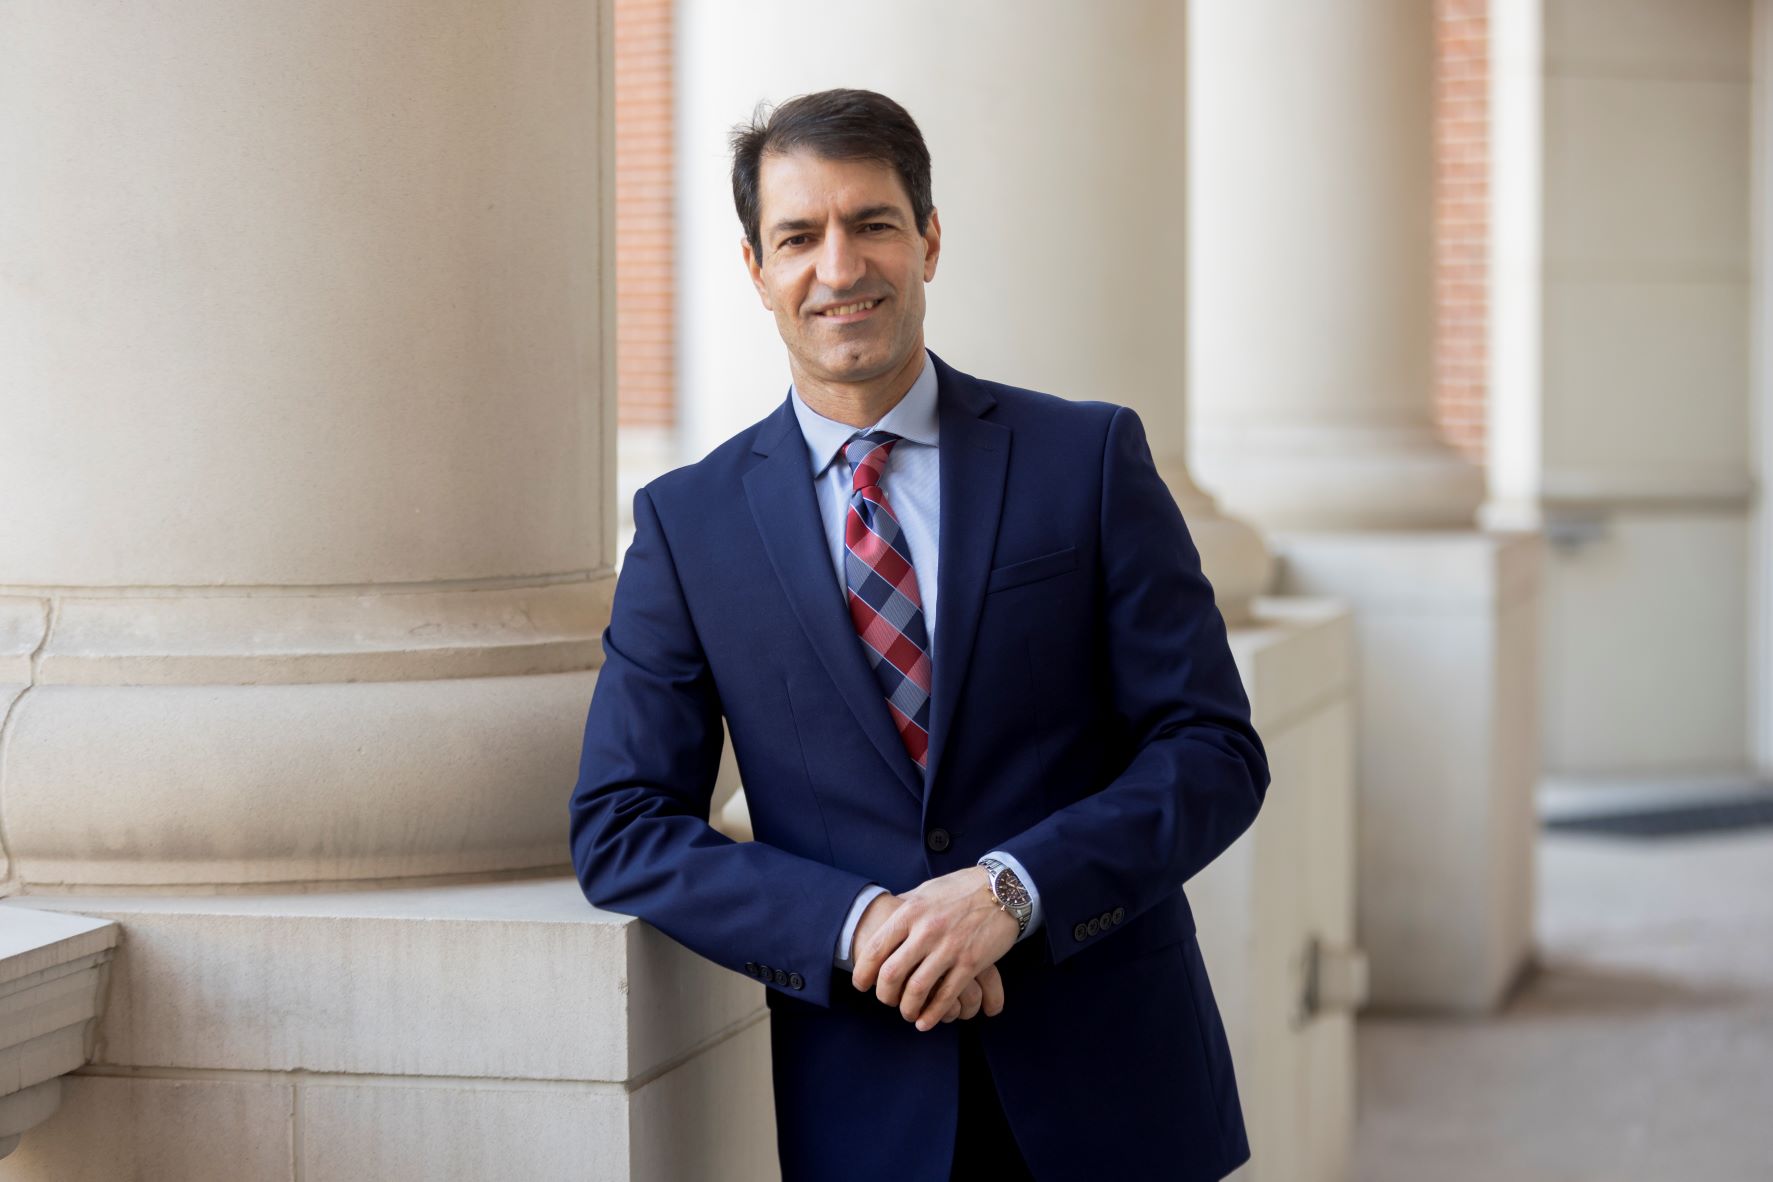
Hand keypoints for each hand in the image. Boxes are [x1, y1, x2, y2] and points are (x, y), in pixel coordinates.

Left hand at [851, 867, 1019, 1030]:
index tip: (861, 984)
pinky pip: (946, 996)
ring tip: (907, 1013)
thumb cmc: (961, 888)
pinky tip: (926, 1022)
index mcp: (911, 912)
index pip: (875, 948)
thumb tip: (885, 918)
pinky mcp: (970, 963)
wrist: (1003, 888)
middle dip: (884, 995)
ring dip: (907, 1008)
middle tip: (885, 1000)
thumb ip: (905, 907)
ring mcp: (949, 948)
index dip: (863, 972)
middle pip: (891, 974)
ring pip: (917, 990)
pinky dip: (933, 1014)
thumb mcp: (926, 890)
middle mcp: (926, 931)